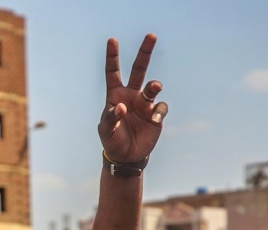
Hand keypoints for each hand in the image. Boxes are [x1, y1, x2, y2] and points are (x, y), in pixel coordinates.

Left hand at [98, 34, 167, 163]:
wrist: (126, 156)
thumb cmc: (112, 140)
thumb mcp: (106, 130)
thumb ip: (111, 118)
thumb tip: (121, 107)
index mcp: (115, 95)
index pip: (113, 72)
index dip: (113, 56)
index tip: (113, 40)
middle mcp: (132, 95)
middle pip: (139, 69)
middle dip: (145, 53)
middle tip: (151, 36)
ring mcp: (145, 104)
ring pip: (153, 87)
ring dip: (154, 85)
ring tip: (155, 87)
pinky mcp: (156, 115)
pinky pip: (161, 108)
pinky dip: (159, 111)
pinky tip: (154, 120)